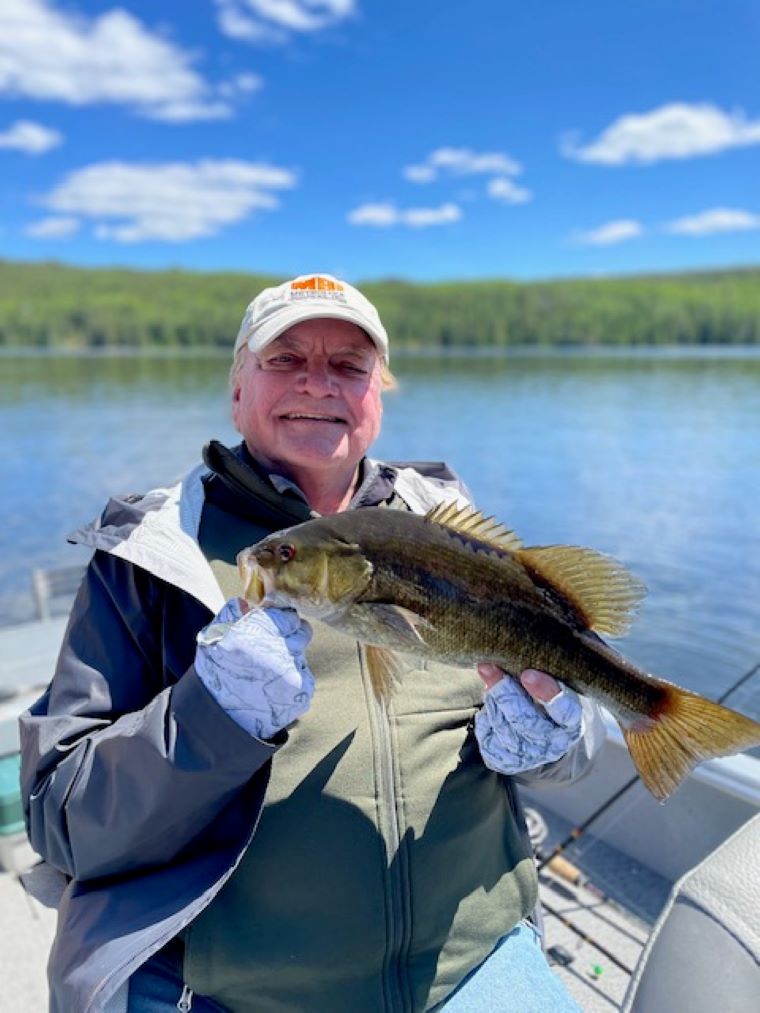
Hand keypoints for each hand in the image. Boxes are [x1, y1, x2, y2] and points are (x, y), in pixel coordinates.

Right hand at [195, 598, 313, 740]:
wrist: (217, 717)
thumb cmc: (216, 673)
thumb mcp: (215, 635)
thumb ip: (234, 612)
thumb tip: (251, 601)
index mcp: (258, 632)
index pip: (288, 616)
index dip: (281, 621)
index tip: (274, 628)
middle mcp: (279, 651)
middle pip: (302, 632)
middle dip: (291, 636)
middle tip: (274, 648)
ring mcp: (293, 674)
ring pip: (302, 656)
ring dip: (290, 660)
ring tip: (267, 674)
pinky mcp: (302, 694)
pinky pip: (304, 678)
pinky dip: (292, 681)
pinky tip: (272, 688)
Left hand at [474, 664, 582, 774]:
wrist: (535, 735)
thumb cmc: (540, 700)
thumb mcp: (543, 686)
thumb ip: (528, 675)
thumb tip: (497, 664)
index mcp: (570, 722)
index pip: (564, 710)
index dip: (546, 692)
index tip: (527, 674)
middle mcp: (554, 744)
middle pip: (526, 721)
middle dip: (505, 692)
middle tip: (489, 668)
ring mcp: (531, 757)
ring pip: (504, 729)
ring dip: (493, 704)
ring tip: (490, 685)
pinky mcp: (508, 763)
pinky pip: (489, 740)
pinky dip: (485, 721)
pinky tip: (490, 711)